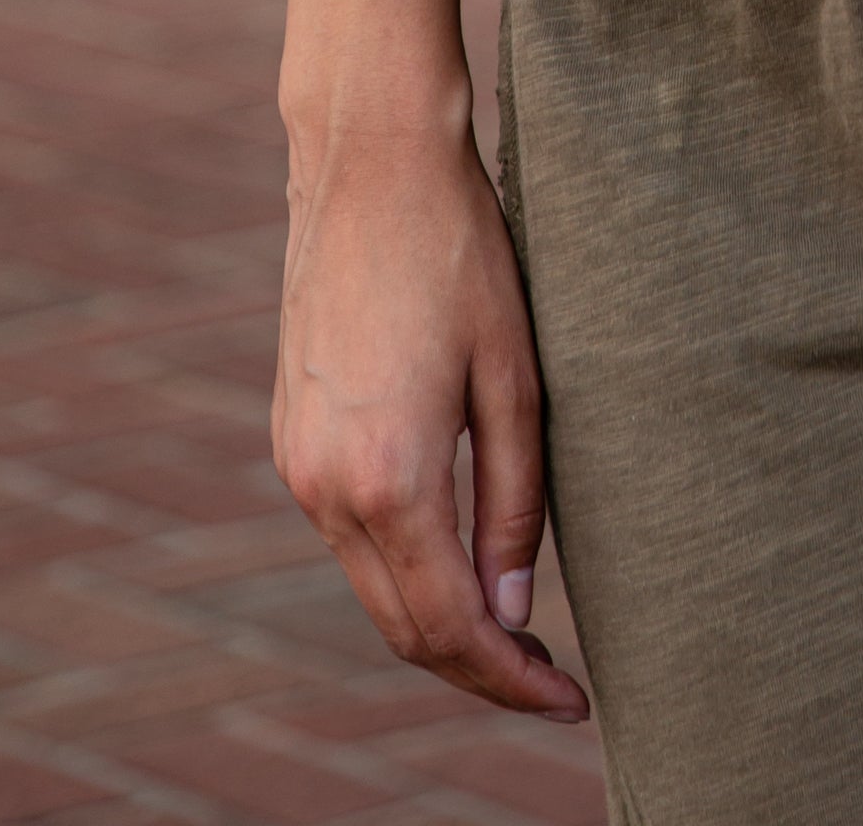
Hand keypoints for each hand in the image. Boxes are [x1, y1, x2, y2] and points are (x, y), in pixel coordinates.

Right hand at [273, 108, 590, 724]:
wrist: (368, 161)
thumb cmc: (459, 251)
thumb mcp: (513, 375)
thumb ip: (515, 499)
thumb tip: (514, 611)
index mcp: (388, 478)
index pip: (451, 627)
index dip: (512, 680)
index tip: (572, 701)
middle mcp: (325, 487)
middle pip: (403, 627)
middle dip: (478, 667)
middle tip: (553, 679)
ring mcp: (296, 463)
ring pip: (372, 587)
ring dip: (439, 621)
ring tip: (517, 629)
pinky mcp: (290, 435)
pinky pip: (348, 536)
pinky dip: (403, 568)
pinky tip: (458, 558)